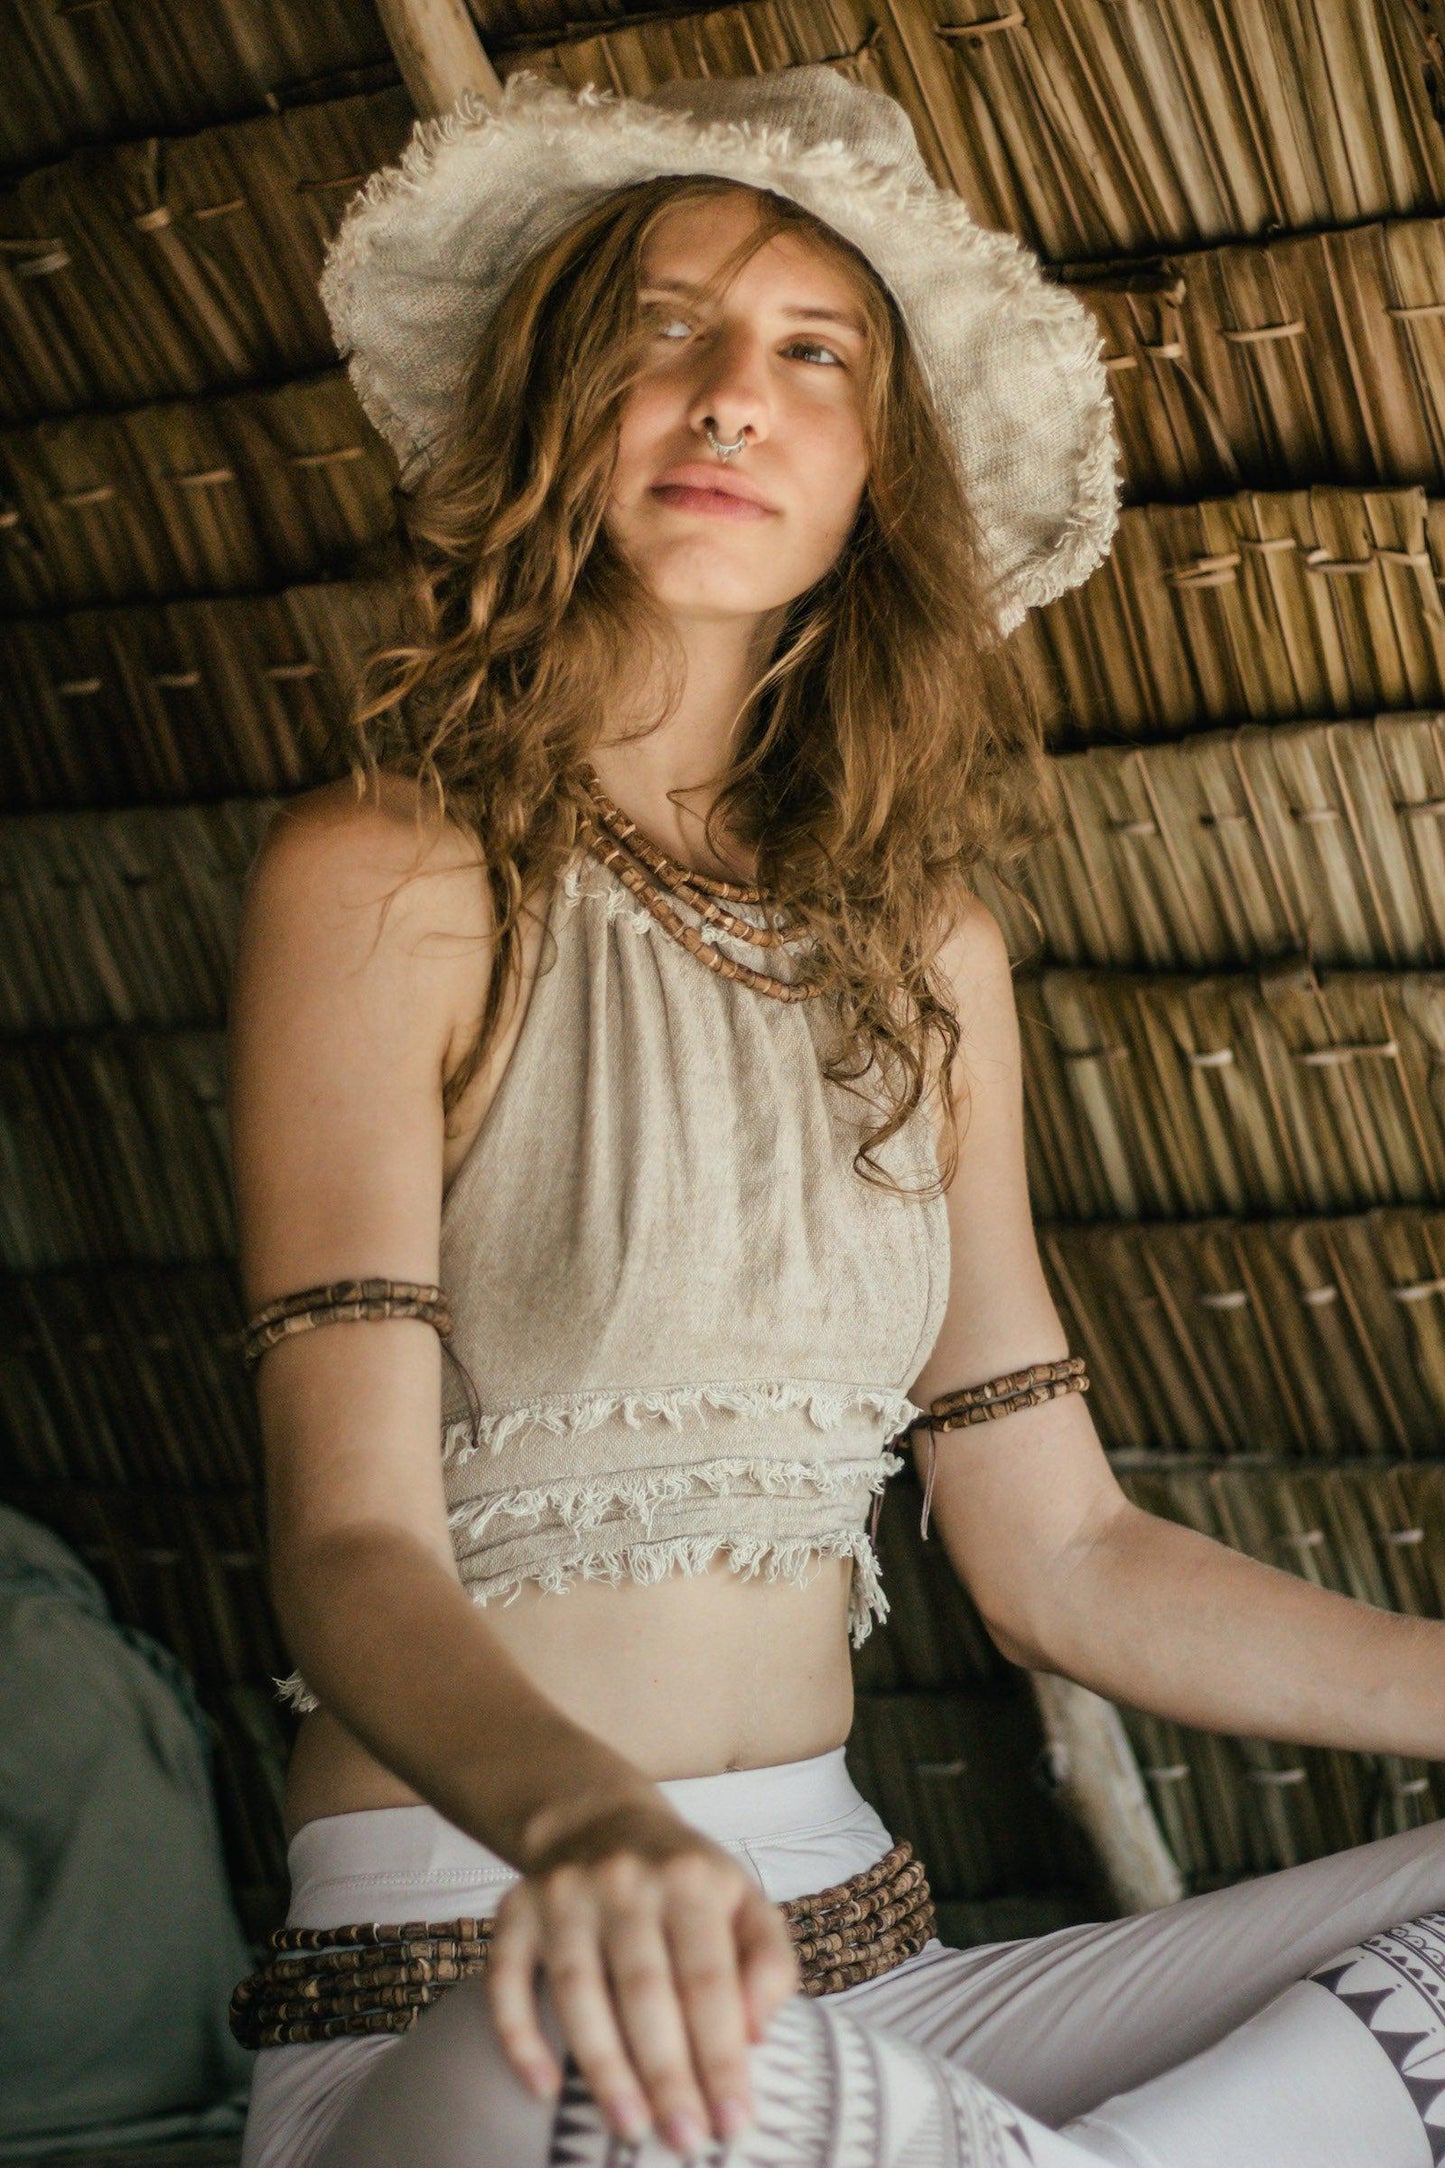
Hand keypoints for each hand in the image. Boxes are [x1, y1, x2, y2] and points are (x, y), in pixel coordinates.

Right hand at [486, 1797, 800, 2152]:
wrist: (599, 1818)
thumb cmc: (684, 1881)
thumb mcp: (744, 1900)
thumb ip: (769, 1961)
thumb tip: (756, 2034)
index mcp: (690, 1878)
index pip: (708, 1979)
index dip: (721, 2054)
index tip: (734, 2122)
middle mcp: (624, 1880)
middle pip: (644, 1990)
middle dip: (667, 2075)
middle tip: (685, 2141)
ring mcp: (562, 1894)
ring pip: (578, 1992)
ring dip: (604, 2069)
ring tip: (630, 2129)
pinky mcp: (513, 1910)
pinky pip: (506, 1979)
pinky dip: (519, 2037)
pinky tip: (542, 2090)